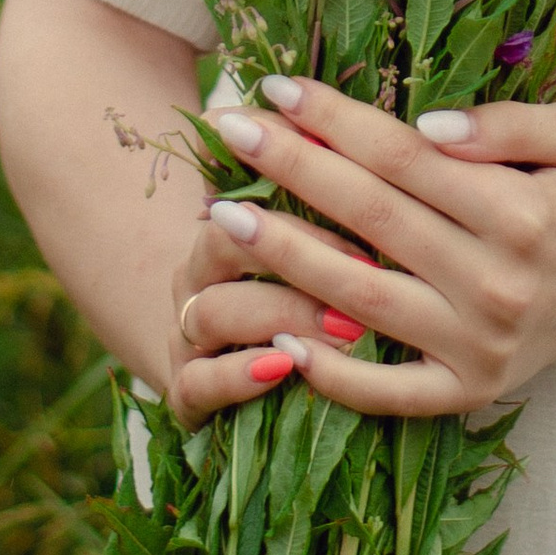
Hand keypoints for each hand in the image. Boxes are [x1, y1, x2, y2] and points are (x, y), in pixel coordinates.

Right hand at [165, 205, 371, 425]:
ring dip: (279, 316)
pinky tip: (281, 368)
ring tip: (341, 328)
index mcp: (221, 236)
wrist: (236, 386)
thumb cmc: (291, 310)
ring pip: (210, 312)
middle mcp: (195, 281)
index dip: (309, 218)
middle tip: (368, 278)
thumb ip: (329, 219)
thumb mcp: (310, 267)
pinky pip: (195, 384)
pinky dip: (236, 376)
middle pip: (221, 244)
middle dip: (297, 258)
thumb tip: (363, 155)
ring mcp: (184, 339)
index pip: (251, 204)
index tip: (371, 234)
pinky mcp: (184, 399)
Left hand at [200, 75, 555, 417]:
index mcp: (518, 212)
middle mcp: (494, 282)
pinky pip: (384, 391)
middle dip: (291, 168)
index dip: (336, 120)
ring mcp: (475, 346)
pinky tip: (273, 333)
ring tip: (222, 216)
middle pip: (370, 216)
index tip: (277, 87)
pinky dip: (328, 371)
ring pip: (360, 298)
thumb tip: (431, 125)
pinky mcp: (462, 394)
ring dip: (284, 255)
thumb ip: (511, 123)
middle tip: (228, 129)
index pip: (403, 156)